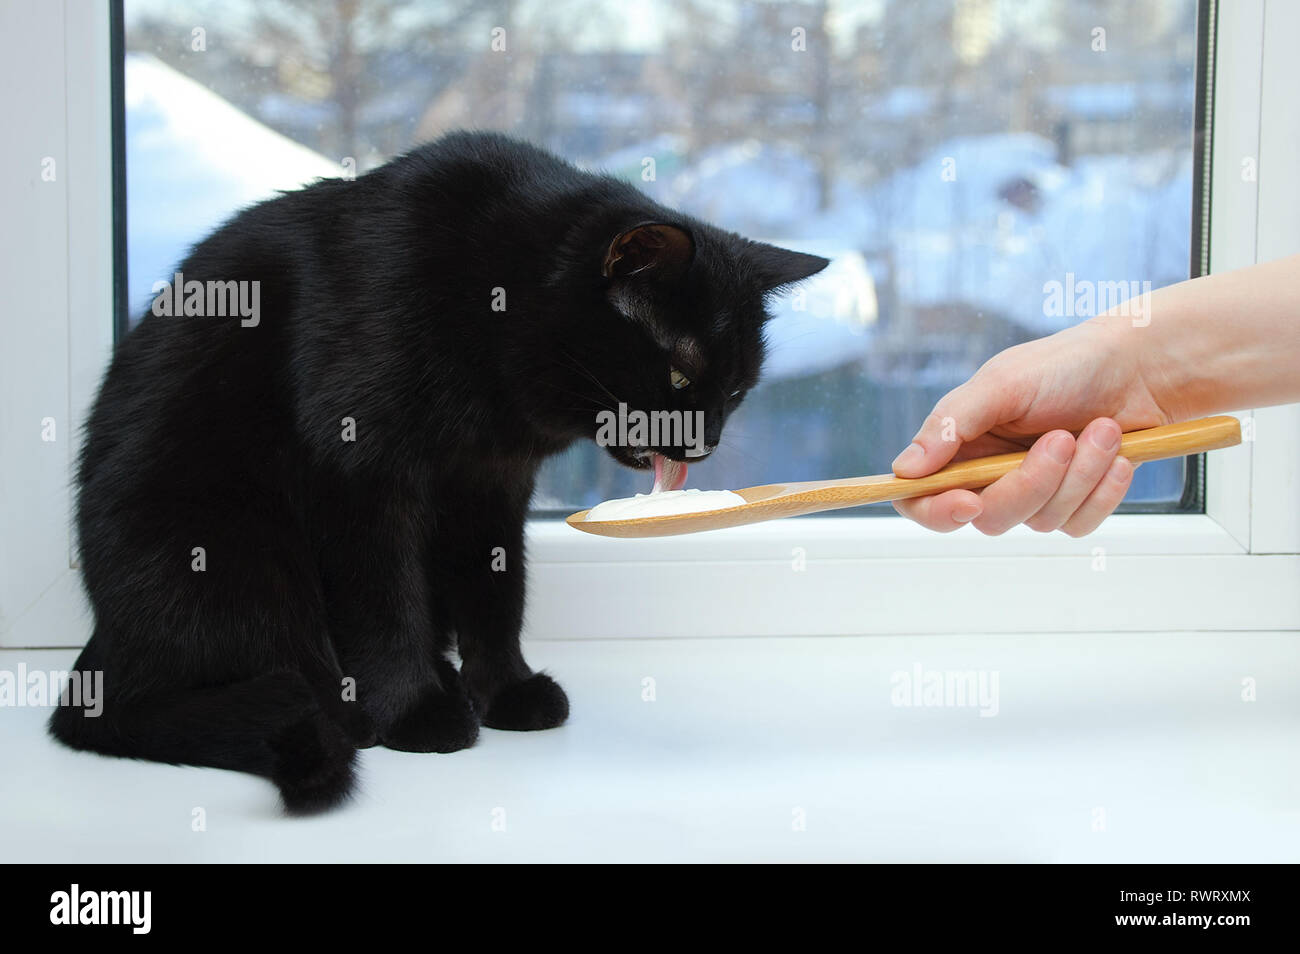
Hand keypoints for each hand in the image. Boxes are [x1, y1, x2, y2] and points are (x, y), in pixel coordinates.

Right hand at [891, 318, 1169, 535]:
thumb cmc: (1066, 366)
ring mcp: (1033, 493)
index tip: (969, 500)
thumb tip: (905, 468)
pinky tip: (1116, 456)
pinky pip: (1079, 524)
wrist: (1140, 368)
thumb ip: (951, 424)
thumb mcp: (1001, 383)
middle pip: (988, 517)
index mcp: (959, 446)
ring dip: (1078, 476)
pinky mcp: (1074, 504)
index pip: (921, 499)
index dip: (936, 511)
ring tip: (1102, 429)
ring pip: (1040, 521)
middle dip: (1031, 483)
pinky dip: (1103, 491)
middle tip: (1061, 439)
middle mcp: (989, 475)